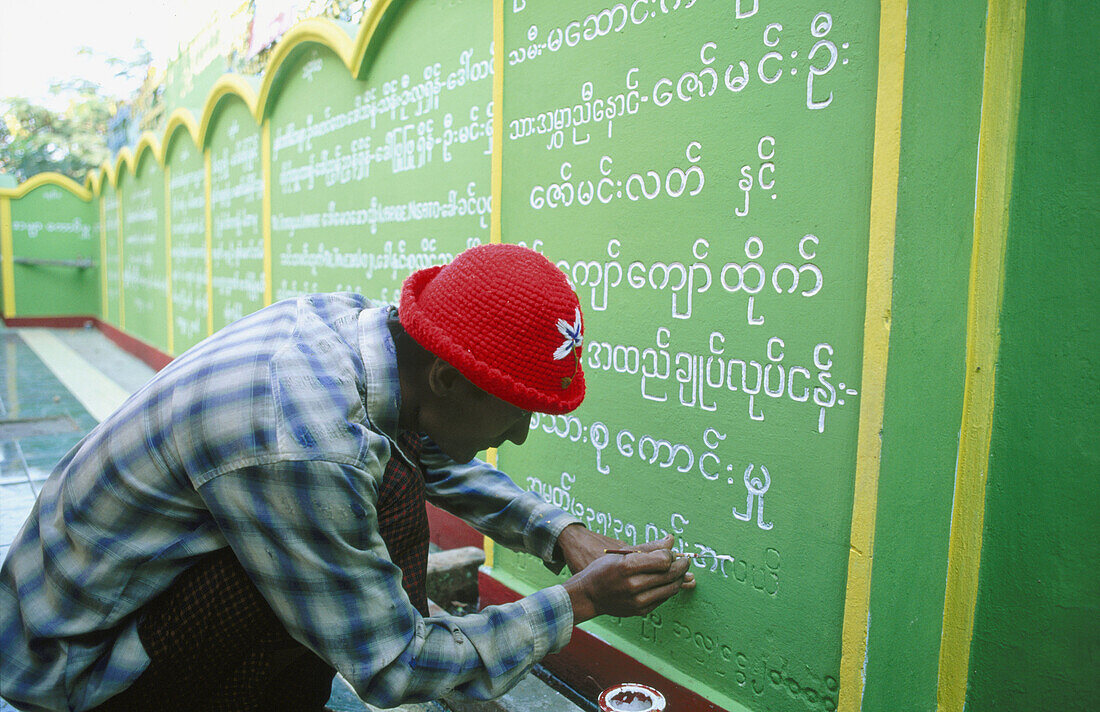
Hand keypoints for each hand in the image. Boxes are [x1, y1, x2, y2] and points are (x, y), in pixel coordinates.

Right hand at [561, 535, 694, 623]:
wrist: (589, 594)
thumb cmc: (604, 569)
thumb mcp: (622, 553)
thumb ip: (649, 547)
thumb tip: (671, 539)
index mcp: (627, 566)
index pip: (664, 560)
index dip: (671, 554)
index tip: (670, 552)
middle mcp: (633, 585)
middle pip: (670, 574)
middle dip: (682, 566)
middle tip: (684, 561)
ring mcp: (638, 601)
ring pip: (671, 588)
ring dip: (679, 578)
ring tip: (678, 571)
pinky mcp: (641, 611)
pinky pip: (664, 598)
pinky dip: (669, 589)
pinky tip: (665, 582)